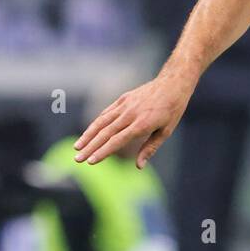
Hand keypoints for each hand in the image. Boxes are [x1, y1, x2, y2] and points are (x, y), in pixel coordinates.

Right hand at [74, 74, 192, 168]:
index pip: (117, 141)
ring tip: (77, 147)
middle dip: (90, 147)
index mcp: (142, 124)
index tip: (91, 161)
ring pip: (101, 122)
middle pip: (105, 133)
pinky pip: (106, 113)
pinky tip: (89, 133)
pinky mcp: (122, 99)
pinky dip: (96, 123)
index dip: (103, 152)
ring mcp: (125, 105)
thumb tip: (139, 166)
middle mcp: (130, 114)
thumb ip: (150, 148)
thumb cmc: (172, 110)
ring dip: (87, 135)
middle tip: (77, 159)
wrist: (172, 84)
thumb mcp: (165, 131)